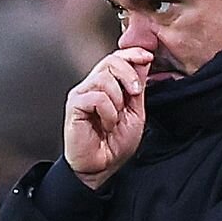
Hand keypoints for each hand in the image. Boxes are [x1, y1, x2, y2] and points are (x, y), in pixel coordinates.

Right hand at [64, 48, 151, 190]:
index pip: (117, 57)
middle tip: (135, 93)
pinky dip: (108, 112)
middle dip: (128, 74)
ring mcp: (81, 94)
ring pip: (104, 78)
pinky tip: (106, 124)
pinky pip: (97, 97)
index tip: (147, 56)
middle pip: (111, 61)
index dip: (132, 53)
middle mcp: (92, 86)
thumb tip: (142, 62)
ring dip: (118, 100)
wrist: (100, 167)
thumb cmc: (114, 144)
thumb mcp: (135, 112)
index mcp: (106, 85)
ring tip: (115, 119)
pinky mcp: (74, 105)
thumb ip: (137, 87)